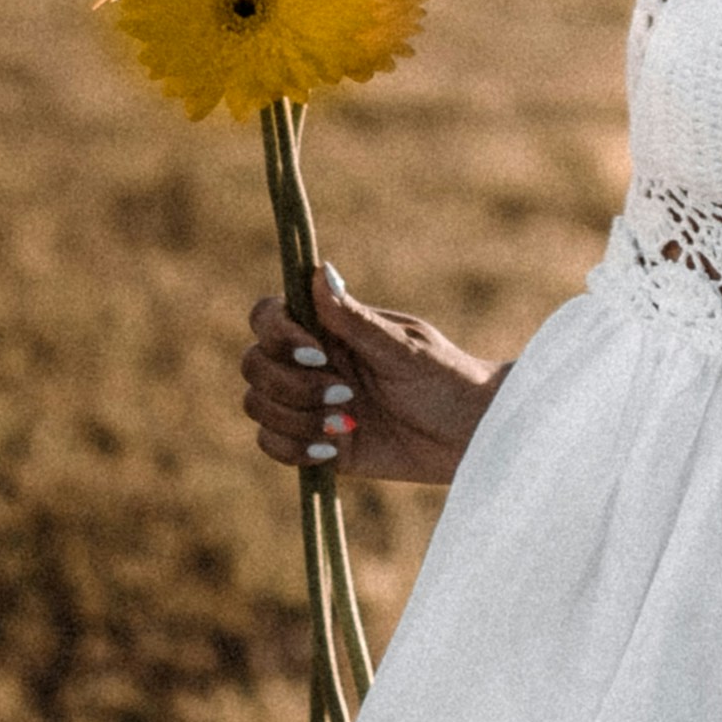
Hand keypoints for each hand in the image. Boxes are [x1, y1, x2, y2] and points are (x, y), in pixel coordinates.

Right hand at [241, 263, 506, 488]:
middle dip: (290, 384)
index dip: (277, 333)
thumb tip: (318, 271)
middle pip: (254, 363)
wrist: (467, 437)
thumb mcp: (404, 349)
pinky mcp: (314, 443)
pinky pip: (272, 443)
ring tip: (346, 424)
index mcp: (330, 328)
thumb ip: (356, 320)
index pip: (268, 316)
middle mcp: (312, 362)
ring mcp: (309, 403)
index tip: (317, 352)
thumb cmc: (446, 380)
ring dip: (296, 417)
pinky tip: (334, 450)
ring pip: (258, 404)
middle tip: (345, 393)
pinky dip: (293, 448)